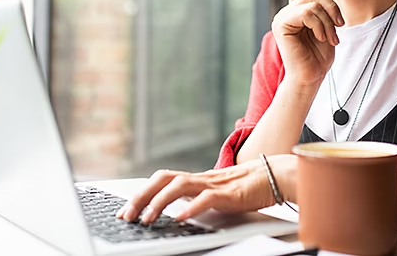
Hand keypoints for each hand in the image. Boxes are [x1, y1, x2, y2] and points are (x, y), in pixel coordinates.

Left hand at [116, 156, 295, 223]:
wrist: (273, 176)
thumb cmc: (245, 188)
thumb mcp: (213, 194)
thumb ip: (194, 199)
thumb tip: (173, 211)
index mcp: (194, 179)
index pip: (160, 180)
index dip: (140, 193)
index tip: (124, 211)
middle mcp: (200, 178)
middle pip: (163, 179)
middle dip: (141, 196)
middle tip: (126, 215)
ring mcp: (213, 184)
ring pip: (179, 186)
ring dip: (159, 202)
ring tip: (147, 219)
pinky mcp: (228, 193)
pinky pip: (206, 199)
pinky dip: (191, 207)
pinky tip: (179, 218)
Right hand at [271, 0, 343, 85]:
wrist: (311, 77)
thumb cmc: (319, 55)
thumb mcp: (326, 24)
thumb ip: (323, 6)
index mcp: (296, 8)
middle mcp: (287, 10)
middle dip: (332, 6)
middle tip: (339, 25)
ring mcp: (282, 17)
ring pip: (312, 1)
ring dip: (328, 20)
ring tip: (330, 37)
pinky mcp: (281, 25)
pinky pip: (306, 12)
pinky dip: (320, 25)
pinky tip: (322, 38)